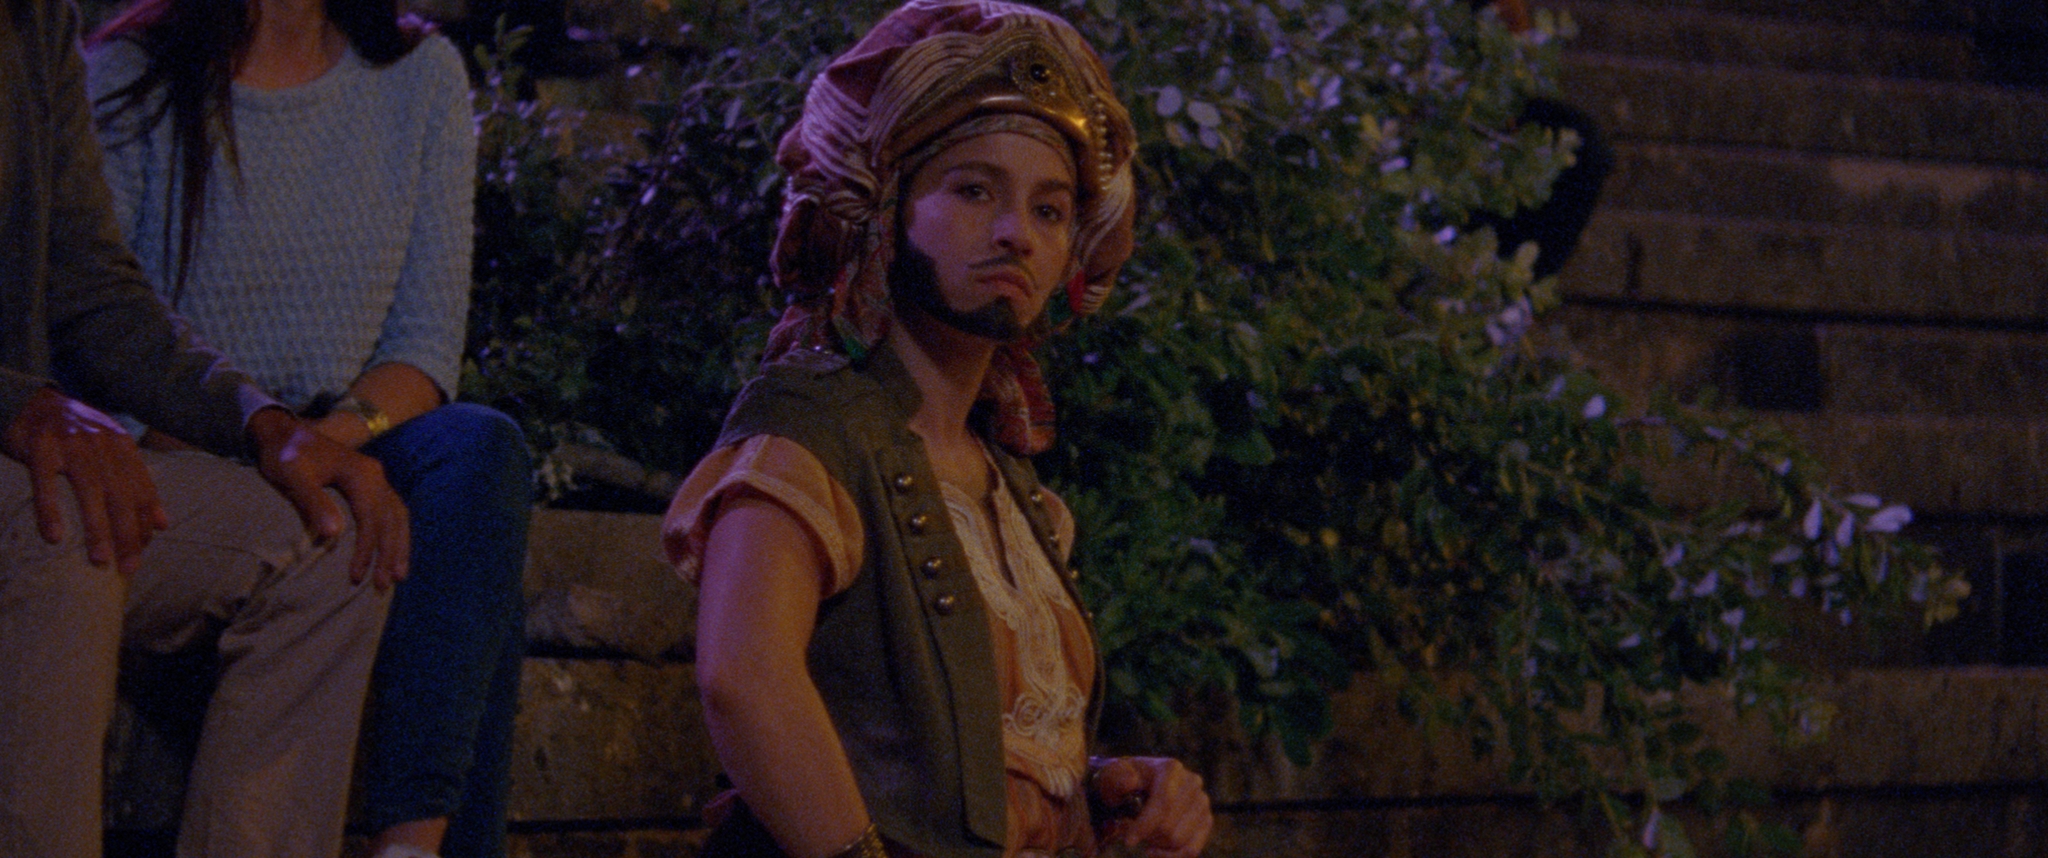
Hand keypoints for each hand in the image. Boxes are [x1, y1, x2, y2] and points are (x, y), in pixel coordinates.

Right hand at [1, 388, 166, 574]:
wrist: (32, 401)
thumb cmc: (74, 436)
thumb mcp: (111, 452)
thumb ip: (136, 484)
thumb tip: (163, 524)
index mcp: (122, 446)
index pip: (141, 490)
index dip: (144, 522)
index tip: (142, 551)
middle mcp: (102, 444)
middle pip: (121, 495)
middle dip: (128, 534)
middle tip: (128, 568)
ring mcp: (71, 444)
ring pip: (90, 492)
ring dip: (97, 528)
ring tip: (100, 560)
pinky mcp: (40, 447)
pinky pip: (45, 484)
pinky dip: (50, 511)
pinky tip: (54, 536)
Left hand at [247, 407, 408, 587]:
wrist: (282, 431)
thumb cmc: (285, 454)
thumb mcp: (293, 476)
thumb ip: (313, 503)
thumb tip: (334, 536)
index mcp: (362, 475)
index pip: (371, 518)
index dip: (367, 549)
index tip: (356, 576)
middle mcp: (376, 476)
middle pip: (391, 520)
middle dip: (389, 554)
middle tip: (383, 586)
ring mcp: (376, 479)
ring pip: (398, 516)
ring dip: (399, 545)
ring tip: (398, 575)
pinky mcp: (370, 483)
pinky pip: (392, 510)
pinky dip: (395, 532)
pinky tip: (393, 549)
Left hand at [1091, 756, 1212, 857]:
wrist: (1137, 786)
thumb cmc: (1123, 783)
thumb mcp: (1113, 776)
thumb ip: (1117, 778)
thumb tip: (1129, 781)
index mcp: (1171, 769)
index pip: (1164, 804)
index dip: (1145, 826)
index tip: (1128, 841)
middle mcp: (1192, 783)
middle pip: (1170, 827)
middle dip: (1147, 835)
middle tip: (1134, 833)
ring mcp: (1202, 802)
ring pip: (1179, 841)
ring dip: (1157, 845)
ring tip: (1146, 835)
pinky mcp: (1206, 819)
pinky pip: (1192, 850)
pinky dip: (1172, 856)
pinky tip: (1156, 851)